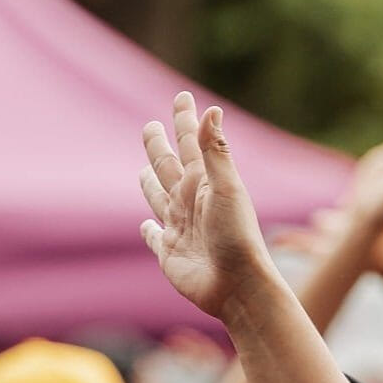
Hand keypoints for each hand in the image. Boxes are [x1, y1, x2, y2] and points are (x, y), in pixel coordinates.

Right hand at [139, 93, 277, 320]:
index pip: (191, 143)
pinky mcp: (168, 253)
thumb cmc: (237, 237)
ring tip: (145, 170)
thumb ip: (216, 151)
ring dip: (150, 183)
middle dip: (158, 146)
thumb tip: (211, 110)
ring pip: (158, 197)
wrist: (238, 286)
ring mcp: (179, 227)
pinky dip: (149, 230)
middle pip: (168, 166)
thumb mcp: (227, 189)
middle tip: (150, 126)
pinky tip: (146, 225)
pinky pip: (154, 237)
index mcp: (204, 183)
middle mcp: (190, 202)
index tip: (183, 97)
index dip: (185, 120)